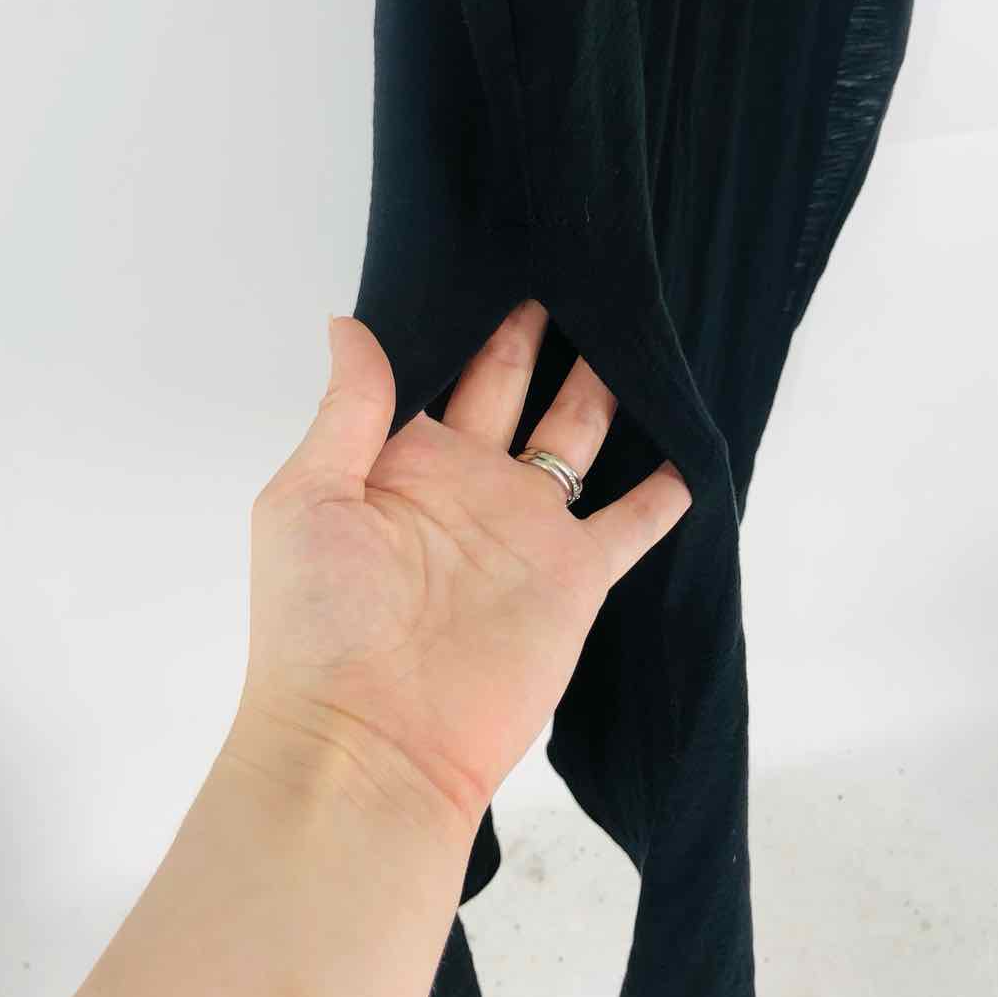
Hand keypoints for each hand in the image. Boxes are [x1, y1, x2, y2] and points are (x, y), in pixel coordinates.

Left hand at [233, 299, 690, 838]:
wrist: (373, 745)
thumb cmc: (318, 623)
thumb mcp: (307, 498)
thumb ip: (348, 409)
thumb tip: (349, 320)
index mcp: (398, 459)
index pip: (435, 369)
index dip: (460, 317)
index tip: (488, 252)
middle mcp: (467, 482)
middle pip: (510, 386)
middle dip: (535, 330)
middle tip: (565, 261)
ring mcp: (525, 527)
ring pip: (575, 436)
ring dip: (601, 388)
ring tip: (631, 323)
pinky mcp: (576, 575)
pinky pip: (632, 522)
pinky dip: (665, 491)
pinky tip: (690, 446)